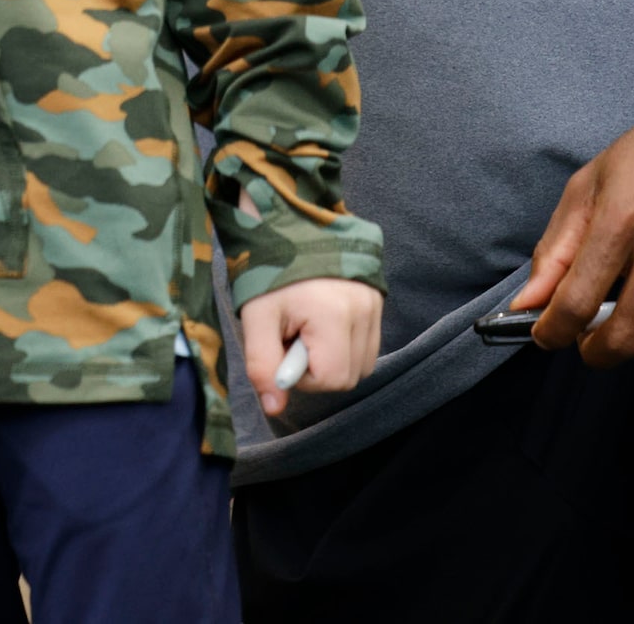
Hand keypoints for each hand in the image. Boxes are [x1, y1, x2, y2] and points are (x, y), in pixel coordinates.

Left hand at [239, 277, 381, 418]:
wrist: (288, 227)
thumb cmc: (269, 273)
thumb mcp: (255, 318)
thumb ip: (263, 365)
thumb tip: (274, 408)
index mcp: (334, 314)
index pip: (331, 379)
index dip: (302, 375)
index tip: (284, 348)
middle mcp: (363, 310)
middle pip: (350, 376)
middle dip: (318, 367)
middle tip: (294, 337)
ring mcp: (374, 304)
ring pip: (362, 363)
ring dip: (334, 357)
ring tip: (309, 328)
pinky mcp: (378, 299)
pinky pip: (368, 344)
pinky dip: (346, 344)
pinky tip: (323, 323)